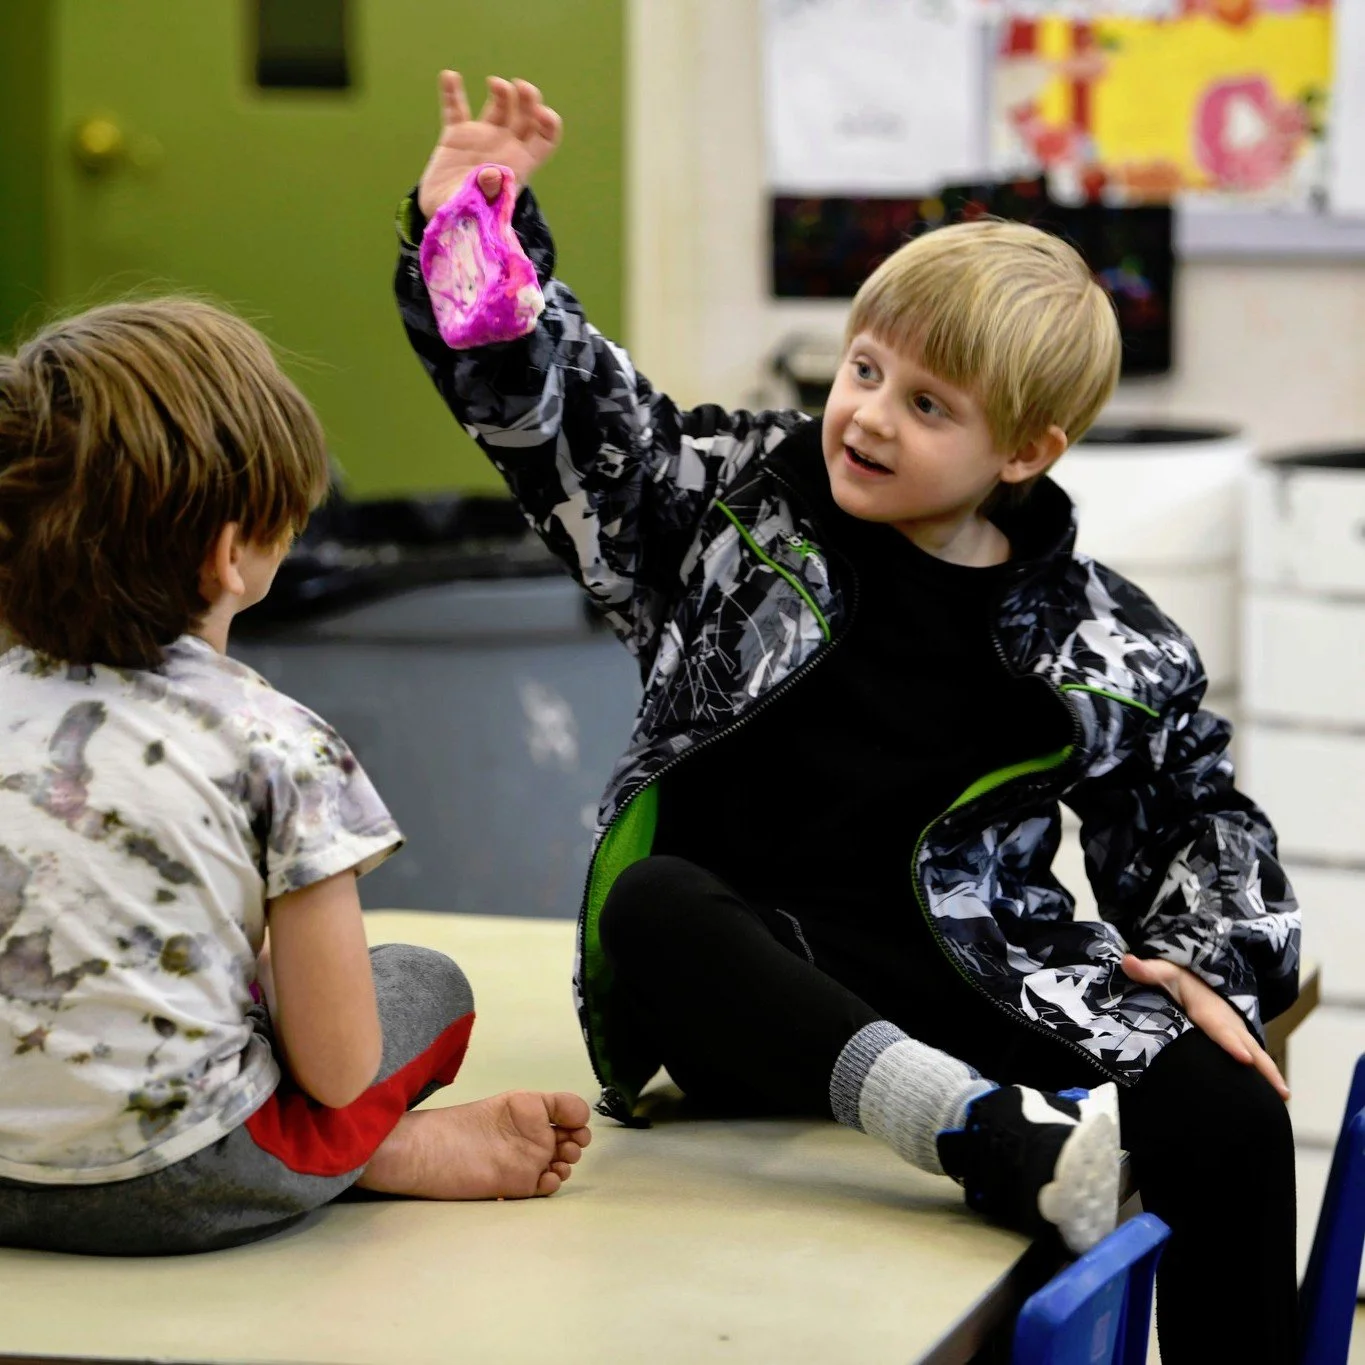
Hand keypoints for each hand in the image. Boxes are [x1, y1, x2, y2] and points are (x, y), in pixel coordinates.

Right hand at [417, 70, 562, 219]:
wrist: (443, 220)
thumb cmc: (469, 220)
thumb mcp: (480, 212)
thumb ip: (489, 194)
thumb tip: (493, 173)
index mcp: (520, 166)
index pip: (545, 140)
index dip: (548, 124)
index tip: (541, 113)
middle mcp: (505, 147)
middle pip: (526, 116)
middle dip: (529, 99)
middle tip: (520, 87)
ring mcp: (482, 139)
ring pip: (499, 107)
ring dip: (502, 91)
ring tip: (495, 84)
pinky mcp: (457, 136)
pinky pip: (456, 109)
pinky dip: (453, 92)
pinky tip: (450, 77)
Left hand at [1121, 953, 1288, 1099]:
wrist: (1196, 973)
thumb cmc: (1177, 976)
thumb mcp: (1162, 972)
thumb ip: (1146, 970)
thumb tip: (1127, 961)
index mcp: (1208, 1011)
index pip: (1220, 1029)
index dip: (1231, 1043)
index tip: (1244, 1059)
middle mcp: (1228, 1022)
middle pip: (1247, 1047)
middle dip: (1264, 1068)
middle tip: (1281, 1092)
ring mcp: (1236, 1030)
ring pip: (1256, 1053)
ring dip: (1270, 1074)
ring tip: (1285, 1097)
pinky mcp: (1237, 1037)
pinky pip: (1253, 1055)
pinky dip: (1265, 1073)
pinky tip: (1273, 1095)